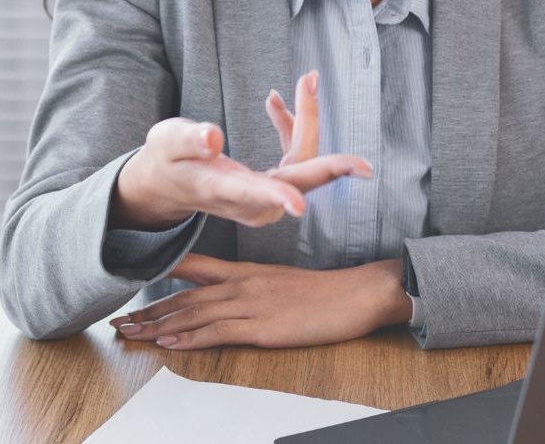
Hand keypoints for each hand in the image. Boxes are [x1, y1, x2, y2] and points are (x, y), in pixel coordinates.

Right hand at [110, 71, 370, 230]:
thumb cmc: (166, 161)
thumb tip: (213, 137)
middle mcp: (249, 200)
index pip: (252, 193)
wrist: (166, 186)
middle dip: (330, 168)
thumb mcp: (166, 143)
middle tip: (363, 166)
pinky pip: (294, 158)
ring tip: (306, 82)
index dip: (277, 196)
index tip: (299, 205)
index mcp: (222, 190)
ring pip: (301, 164)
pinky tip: (277, 101)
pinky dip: (292, 128)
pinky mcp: (270, 186)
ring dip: (306, 123)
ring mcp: (263, 197)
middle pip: (297, 183)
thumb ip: (187, 139)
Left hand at [110, 253, 411, 348]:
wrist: (355, 293)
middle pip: (187, 295)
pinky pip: (219, 331)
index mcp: (248, 270)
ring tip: (133, 333)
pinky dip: (191, 338)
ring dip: (161, 325)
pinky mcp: (263, 326)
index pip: (197, 268)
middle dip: (151, 309)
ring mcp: (253, 303)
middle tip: (121, 320)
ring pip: (196, 313)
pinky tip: (170, 344)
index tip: (137, 287)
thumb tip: (231, 299)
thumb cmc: (324, 291)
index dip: (164, 278)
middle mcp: (244, 283)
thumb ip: (254, 287)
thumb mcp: (282, 282)